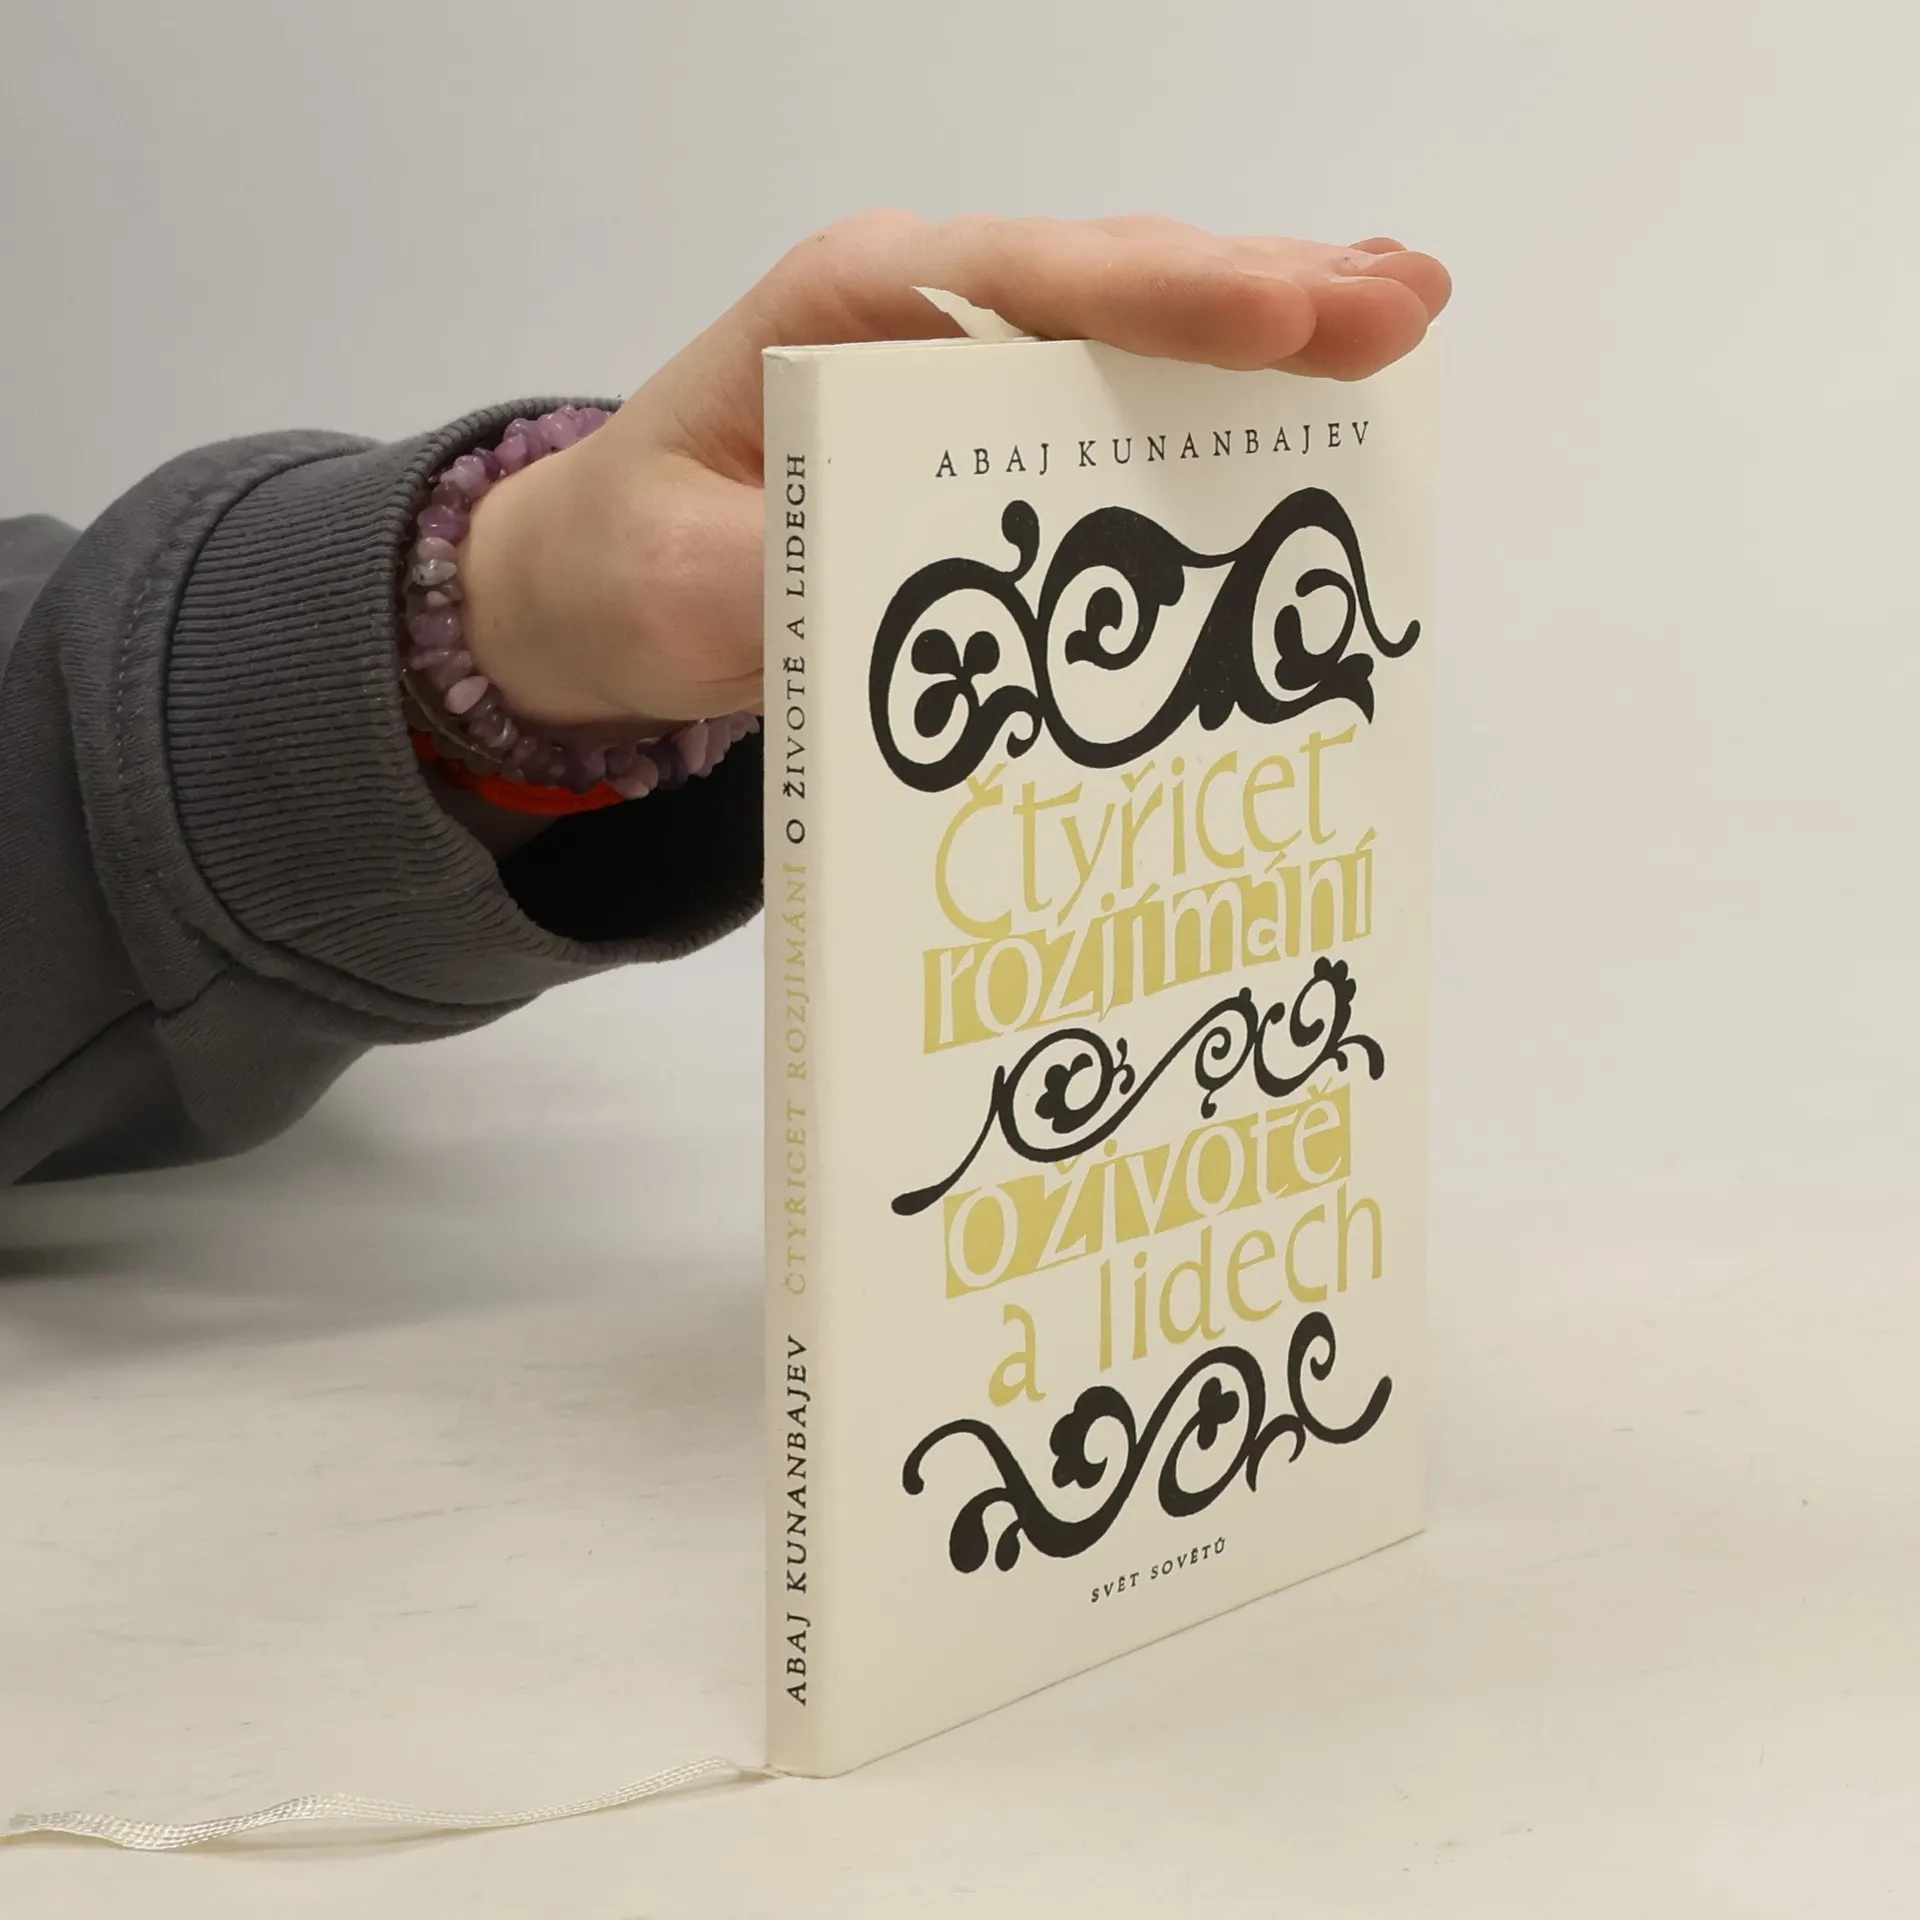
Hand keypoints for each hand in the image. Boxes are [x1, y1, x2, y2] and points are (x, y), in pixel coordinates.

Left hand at [460, 211, 1451, 732]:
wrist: (606, 578)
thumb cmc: (635, 560)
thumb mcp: (683, 587)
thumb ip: (798, 583)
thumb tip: (933, 602)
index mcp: (847, 311)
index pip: (1021, 282)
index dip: (1161, 298)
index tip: (1284, 315)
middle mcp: (925, 315)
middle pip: (1113, 281)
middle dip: (1261, 292)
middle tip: (1406, 304)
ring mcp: (970, 364)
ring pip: (1138, 325)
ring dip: (1272, 324)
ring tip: (1404, 314)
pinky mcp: (997, 429)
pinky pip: (1123, 392)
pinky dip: (1225, 388)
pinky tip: (1316, 380)